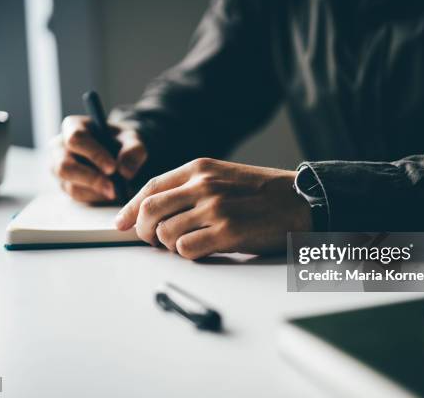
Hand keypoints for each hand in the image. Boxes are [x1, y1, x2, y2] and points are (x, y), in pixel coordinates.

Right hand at [51, 116, 147, 202]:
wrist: (121, 154)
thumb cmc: (122, 142)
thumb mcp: (134, 140)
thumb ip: (133, 150)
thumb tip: (125, 172)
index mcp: (73, 126)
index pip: (76, 139)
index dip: (94, 154)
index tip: (113, 168)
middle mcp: (59, 146)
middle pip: (64, 166)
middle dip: (91, 179)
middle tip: (114, 188)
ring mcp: (58, 168)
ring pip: (70, 185)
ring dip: (95, 191)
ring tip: (116, 190)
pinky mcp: (65, 185)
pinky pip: (77, 196)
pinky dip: (95, 197)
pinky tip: (110, 192)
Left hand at [115, 158, 311, 259]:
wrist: (301, 201)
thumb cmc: (263, 193)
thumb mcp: (223, 176)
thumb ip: (191, 187)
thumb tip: (154, 210)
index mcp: (200, 168)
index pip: (150, 187)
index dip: (131, 208)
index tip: (122, 223)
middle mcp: (204, 185)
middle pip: (150, 210)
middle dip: (144, 230)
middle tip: (152, 240)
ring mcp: (215, 208)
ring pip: (165, 233)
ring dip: (169, 245)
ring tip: (186, 244)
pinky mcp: (227, 232)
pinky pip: (186, 250)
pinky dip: (188, 255)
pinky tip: (202, 250)